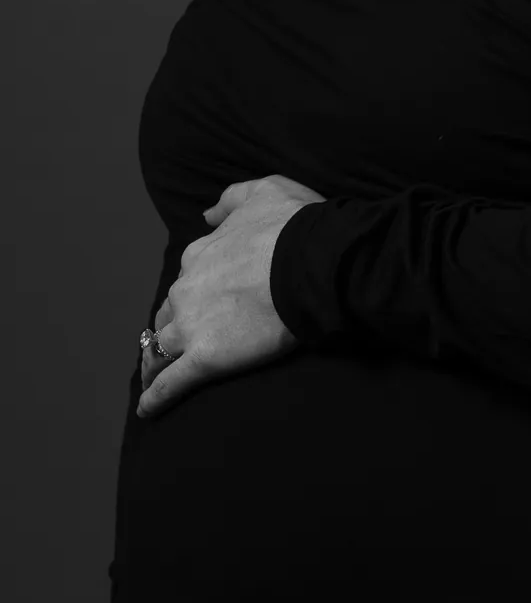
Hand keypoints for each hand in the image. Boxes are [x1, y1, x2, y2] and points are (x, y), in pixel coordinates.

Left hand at [138, 174, 323, 416]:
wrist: (312, 262)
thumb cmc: (296, 226)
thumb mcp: (265, 191)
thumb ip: (230, 200)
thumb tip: (207, 213)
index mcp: (199, 255)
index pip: (187, 278)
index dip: (192, 292)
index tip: (201, 302)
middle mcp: (186, 290)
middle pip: (168, 315)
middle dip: (168, 328)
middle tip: (174, 344)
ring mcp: (191, 326)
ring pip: (160, 350)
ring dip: (155, 363)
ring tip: (153, 379)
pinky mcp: (204, 359)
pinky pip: (170, 385)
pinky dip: (155, 399)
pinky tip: (147, 410)